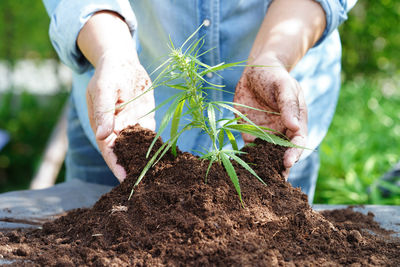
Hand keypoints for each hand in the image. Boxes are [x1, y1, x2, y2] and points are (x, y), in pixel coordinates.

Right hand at [86, 50, 154, 181]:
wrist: (122, 62)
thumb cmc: (109, 73)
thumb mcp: (104, 89)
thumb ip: (103, 112)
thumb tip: (101, 136)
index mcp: (103, 125)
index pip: (109, 150)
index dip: (116, 165)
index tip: (125, 180)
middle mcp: (117, 129)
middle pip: (125, 153)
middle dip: (133, 168)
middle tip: (146, 185)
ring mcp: (132, 125)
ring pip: (139, 148)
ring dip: (146, 161)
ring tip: (159, 177)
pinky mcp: (145, 120)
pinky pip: (151, 136)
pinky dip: (157, 147)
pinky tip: (167, 158)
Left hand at [234, 57, 306, 177]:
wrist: (256, 72)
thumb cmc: (275, 77)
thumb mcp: (284, 87)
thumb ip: (288, 105)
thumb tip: (295, 127)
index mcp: (296, 123)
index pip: (298, 143)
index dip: (294, 154)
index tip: (287, 162)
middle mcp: (281, 133)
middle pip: (283, 154)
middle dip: (280, 168)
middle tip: (275, 182)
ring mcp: (265, 135)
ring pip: (267, 156)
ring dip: (264, 168)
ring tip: (259, 183)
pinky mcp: (249, 134)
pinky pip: (249, 149)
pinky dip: (247, 160)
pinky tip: (242, 170)